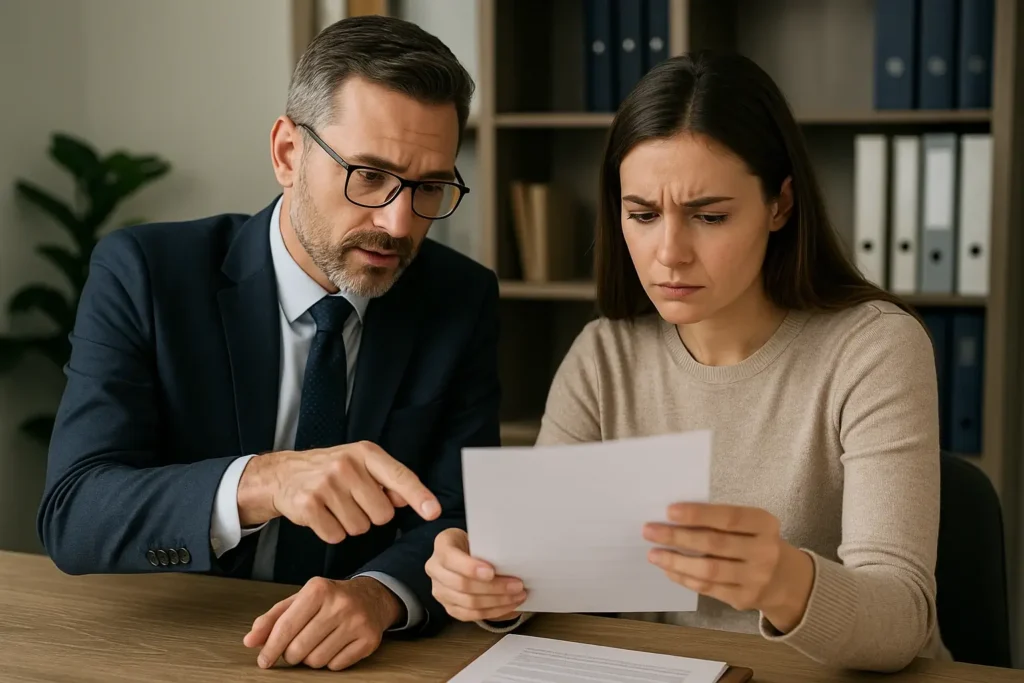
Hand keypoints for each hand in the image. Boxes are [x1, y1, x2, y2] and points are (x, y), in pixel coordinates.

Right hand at [236, 441, 440, 542]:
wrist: (283, 474)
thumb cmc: (330, 471)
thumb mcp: (360, 464)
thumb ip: (387, 481)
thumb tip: (405, 499)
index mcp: (365, 453)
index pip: (399, 476)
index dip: (419, 496)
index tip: (433, 512)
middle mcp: (347, 465)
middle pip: (383, 514)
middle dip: (371, 515)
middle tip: (352, 501)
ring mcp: (327, 485)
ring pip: (360, 528)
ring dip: (350, 524)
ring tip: (335, 506)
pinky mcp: (309, 505)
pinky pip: (336, 536)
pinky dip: (332, 532)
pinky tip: (322, 515)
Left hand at [243, 576, 399, 669]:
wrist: (371, 597)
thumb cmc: (330, 599)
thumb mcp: (300, 600)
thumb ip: (273, 618)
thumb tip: (250, 640)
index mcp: (318, 589)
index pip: (286, 627)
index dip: (270, 648)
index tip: (264, 660)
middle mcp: (340, 603)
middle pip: (299, 648)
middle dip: (291, 654)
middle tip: (296, 648)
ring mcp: (357, 622)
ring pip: (317, 661)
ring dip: (311, 659)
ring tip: (317, 644)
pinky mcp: (369, 639)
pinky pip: (337, 666)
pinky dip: (331, 662)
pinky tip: (335, 646)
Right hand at [425, 528, 527, 621]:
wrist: (463, 553)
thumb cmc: (475, 544)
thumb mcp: (479, 536)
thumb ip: (487, 547)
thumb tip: (512, 562)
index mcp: (442, 545)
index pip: (451, 559)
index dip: (471, 568)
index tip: (492, 572)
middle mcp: (435, 569)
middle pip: (462, 584)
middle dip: (494, 587)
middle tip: (517, 585)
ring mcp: (439, 590)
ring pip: (468, 603)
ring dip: (497, 602)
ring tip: (517, 596)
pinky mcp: (448, 607)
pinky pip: (470, 615)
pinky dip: (492, 612)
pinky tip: (508, 606)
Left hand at [643, 503, 814, 632]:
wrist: (785, 579)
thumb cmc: (755, 541)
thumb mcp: (750, 525)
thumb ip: (721, 520)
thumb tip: (673, 518)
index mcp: (765, 524)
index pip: (729, 518)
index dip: (698, 514)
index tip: (669, 511)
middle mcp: (764, 552)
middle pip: (714, 544)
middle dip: (678, 537)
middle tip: (649, 531)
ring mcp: (755, 579)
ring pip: (709, 570)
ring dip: (676, 561)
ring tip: (653, 554)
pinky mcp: (744, 599)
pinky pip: (708, 588)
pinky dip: (684, 578)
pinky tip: (669, 569)